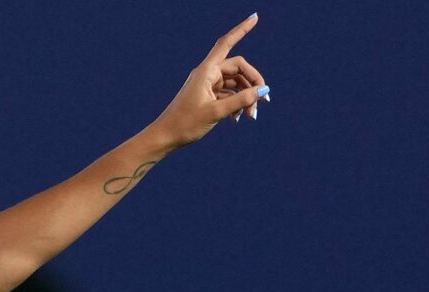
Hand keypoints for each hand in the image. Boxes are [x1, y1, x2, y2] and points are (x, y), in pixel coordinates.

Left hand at [151, 14, 268, 149]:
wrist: (165, 137)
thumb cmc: (185, 124)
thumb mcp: (216, 112)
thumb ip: (241, 100)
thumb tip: (263, 90)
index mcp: (206, 71)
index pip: (226, 43)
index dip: (241, 30)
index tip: (255, 17)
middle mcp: (207, 74)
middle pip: (238, 68)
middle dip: (253, 84)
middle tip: (264, 102)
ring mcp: (207, 85)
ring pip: (235, 83)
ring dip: (246, 97)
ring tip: (251, 116)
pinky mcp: (207, 96)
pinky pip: (228, 93)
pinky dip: (236, 103)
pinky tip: (238, 118)